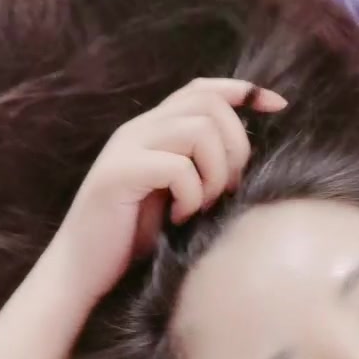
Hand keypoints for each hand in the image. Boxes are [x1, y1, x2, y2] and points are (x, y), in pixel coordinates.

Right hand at [46, 78, 285, 307]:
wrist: (81, 270)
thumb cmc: (133, 238)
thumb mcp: (176, 194)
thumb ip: (199, 165)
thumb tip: (244, 157)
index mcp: (152, 129)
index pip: (203, 87)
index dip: (244, 90)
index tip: (277, 105)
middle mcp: (138, 129)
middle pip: (209, 104)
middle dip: (235, 146)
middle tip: (227, 189)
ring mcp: (126, 148)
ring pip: (198, 131)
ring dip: (214, 173)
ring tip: (202, 205)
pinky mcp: (118, 174)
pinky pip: (177, 167)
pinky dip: (191, 195)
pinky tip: (179, 217)